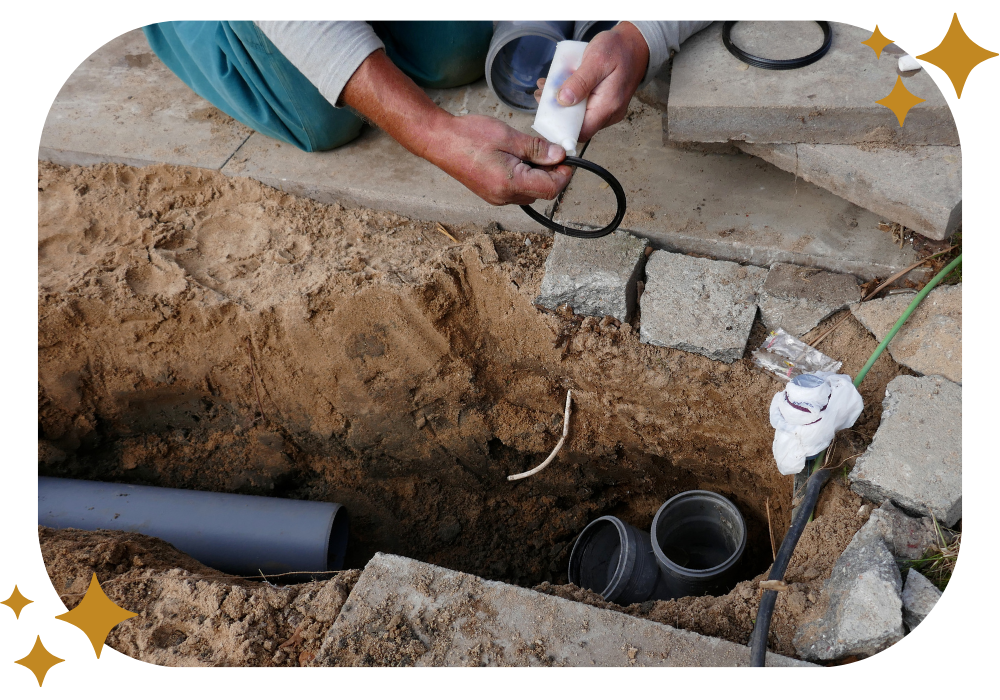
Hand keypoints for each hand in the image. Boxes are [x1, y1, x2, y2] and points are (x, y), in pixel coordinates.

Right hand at [343, 50, 569, 205]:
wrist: (439, 141)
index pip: (551, 188)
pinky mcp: (491, 193)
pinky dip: (524, 177)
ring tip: (531, 152)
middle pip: (542, 192)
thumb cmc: (469, 136)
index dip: (563, 174)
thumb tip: (559, 156)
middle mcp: (504, 197)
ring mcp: (496, 198)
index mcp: (510, 183)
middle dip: (551, 174)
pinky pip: (516, 190)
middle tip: (550, 150)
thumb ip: (536, 149)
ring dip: (537, 175)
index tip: (565, 156)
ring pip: (530, 192)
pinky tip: (517, 159)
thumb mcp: (508, 136)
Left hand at [533, 22, 648, 142]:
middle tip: (544, 94)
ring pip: (579, 117)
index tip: (546, 111)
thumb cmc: (619, 49)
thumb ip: (580, 82)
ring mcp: (607, 111)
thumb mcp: (596, 60)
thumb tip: (563, 101)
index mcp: (608, 107)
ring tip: (550, 87)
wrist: (636, 44)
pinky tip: (563, 86)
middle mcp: (609, 114)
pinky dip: (571, 99)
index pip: (581, 132)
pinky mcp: (604, 105)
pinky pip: (585, 108)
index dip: (561, 127)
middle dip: (557, 113)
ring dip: (562, 105)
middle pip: (578, 126)